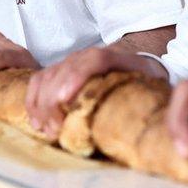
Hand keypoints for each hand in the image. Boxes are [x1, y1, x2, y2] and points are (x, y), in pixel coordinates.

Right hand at [25, 47, 166, 139]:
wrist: (137, 58)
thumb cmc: (144, 77)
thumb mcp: (154, 83)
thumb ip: (151, 94)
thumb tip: (153, 119)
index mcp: (116, 57)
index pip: (94, 60)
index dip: (76, 77)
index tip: (66, 99)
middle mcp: (88, 56)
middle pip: (64, 70)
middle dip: (53, 101)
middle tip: (56, 130)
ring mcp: (71, 62)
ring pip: (47, 76)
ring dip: (42, 105)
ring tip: (47, 130)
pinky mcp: (59, 71)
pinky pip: (38, 81)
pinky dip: (33, 101)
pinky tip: (36, 122)